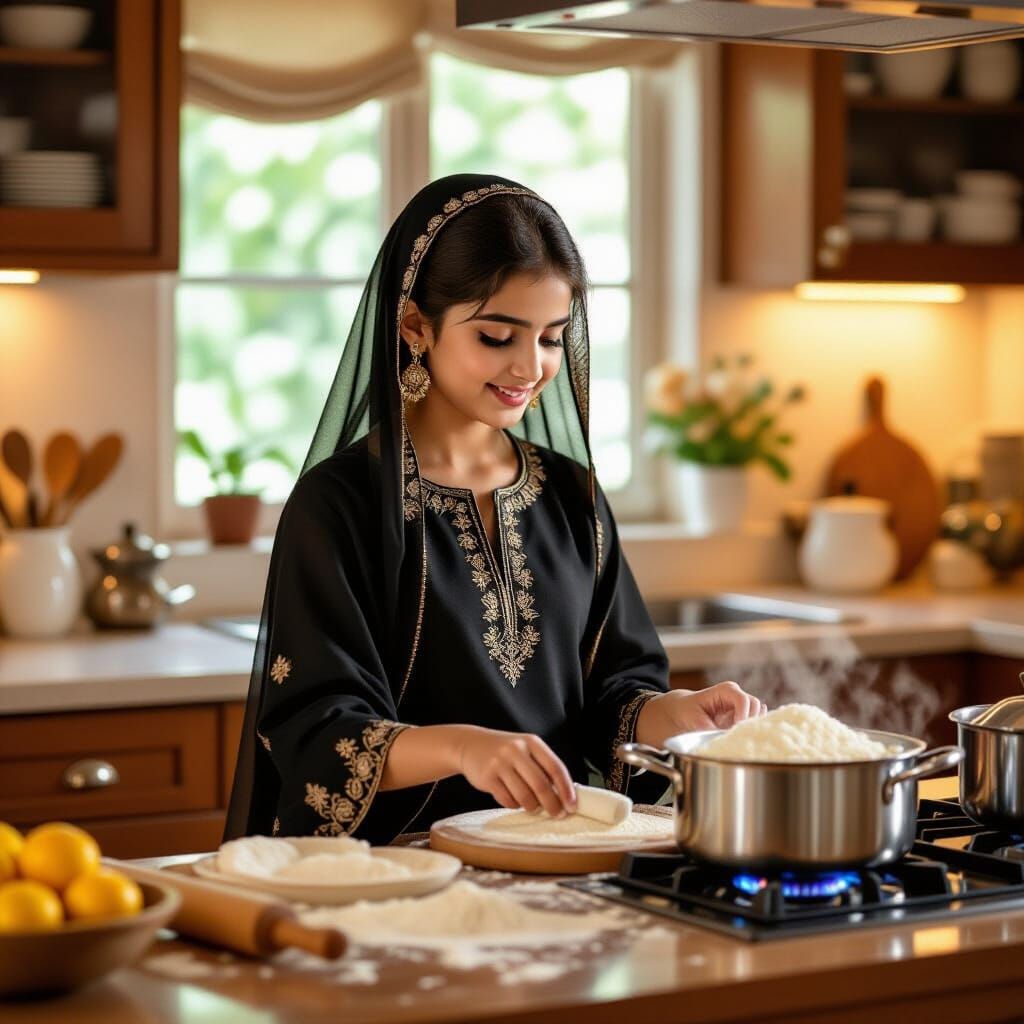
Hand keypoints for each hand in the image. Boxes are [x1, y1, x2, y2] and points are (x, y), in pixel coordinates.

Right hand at [455, 726, 576, 816]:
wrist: (470, 744)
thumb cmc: (504, 751)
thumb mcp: (525, 749)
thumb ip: (542, 767)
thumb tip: (563, 794)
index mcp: (532, 742)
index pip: (555, 767)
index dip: (566, 789)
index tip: (572, 805)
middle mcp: (516, 750)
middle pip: (541, 785)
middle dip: (552, 804)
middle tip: (557, 814)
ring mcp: (500, 763)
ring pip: (524, 796)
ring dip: (532, 807)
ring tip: (533, 807)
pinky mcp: (487, 777)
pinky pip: (507, 800)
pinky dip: (514, 805)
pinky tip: (514, 800)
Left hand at [635, 681, 766, 747]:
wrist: (677, 713)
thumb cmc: (684, 713)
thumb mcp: (694, 721)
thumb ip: (713, 729)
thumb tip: (728, 739)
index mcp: (726, 691)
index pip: (743, 700)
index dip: (743, 715)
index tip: (736, 729)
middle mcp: (737, 697)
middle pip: (756, 707)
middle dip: (749, 722)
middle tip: (737, 737)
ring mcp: (742, 710)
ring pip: (758, 716)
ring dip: (751, 728)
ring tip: (737, 739)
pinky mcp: (742, 722)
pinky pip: (754, 726)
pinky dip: (750, 733)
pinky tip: (741, 741)